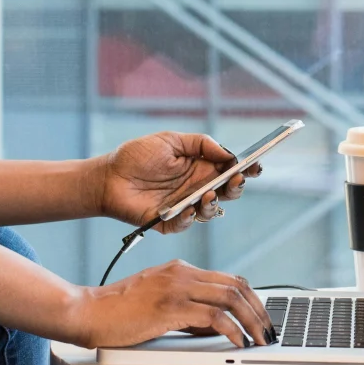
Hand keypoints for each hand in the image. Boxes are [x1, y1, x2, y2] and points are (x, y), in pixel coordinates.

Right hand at [72, 259, 274, 348]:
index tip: (262, 318)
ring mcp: (176, 288)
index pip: (229, 279)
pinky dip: (232, 330)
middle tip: (269, 332)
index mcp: (180, 270)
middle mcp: (182, 273)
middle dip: (259, 310)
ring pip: (230, 297)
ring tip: (260, 340)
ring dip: (252, 321)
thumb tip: (217, 327)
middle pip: (236, 285)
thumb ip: (187, 309)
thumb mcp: (158, 303)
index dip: (252, 299)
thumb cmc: (119, 312)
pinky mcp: (170, 307)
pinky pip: (213, 317)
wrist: (89, 311)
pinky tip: (237, 343)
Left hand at [93, 132, 263, 233]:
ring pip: (211, 210)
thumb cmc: (137, 156)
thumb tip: (227, 152)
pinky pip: (185, 224)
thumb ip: (200, 144)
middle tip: (235, 179)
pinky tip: (189, 208)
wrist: (108, 176)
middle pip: (227, 191)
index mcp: (200, 167)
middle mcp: (196, 188)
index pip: (229, 170)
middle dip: (236, 186)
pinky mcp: (169, 221)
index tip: (255, 165)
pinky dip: (189, 218)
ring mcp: (185, 205)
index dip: (245, 169)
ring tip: (208, 194)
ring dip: (214, 203)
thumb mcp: (171, 140)